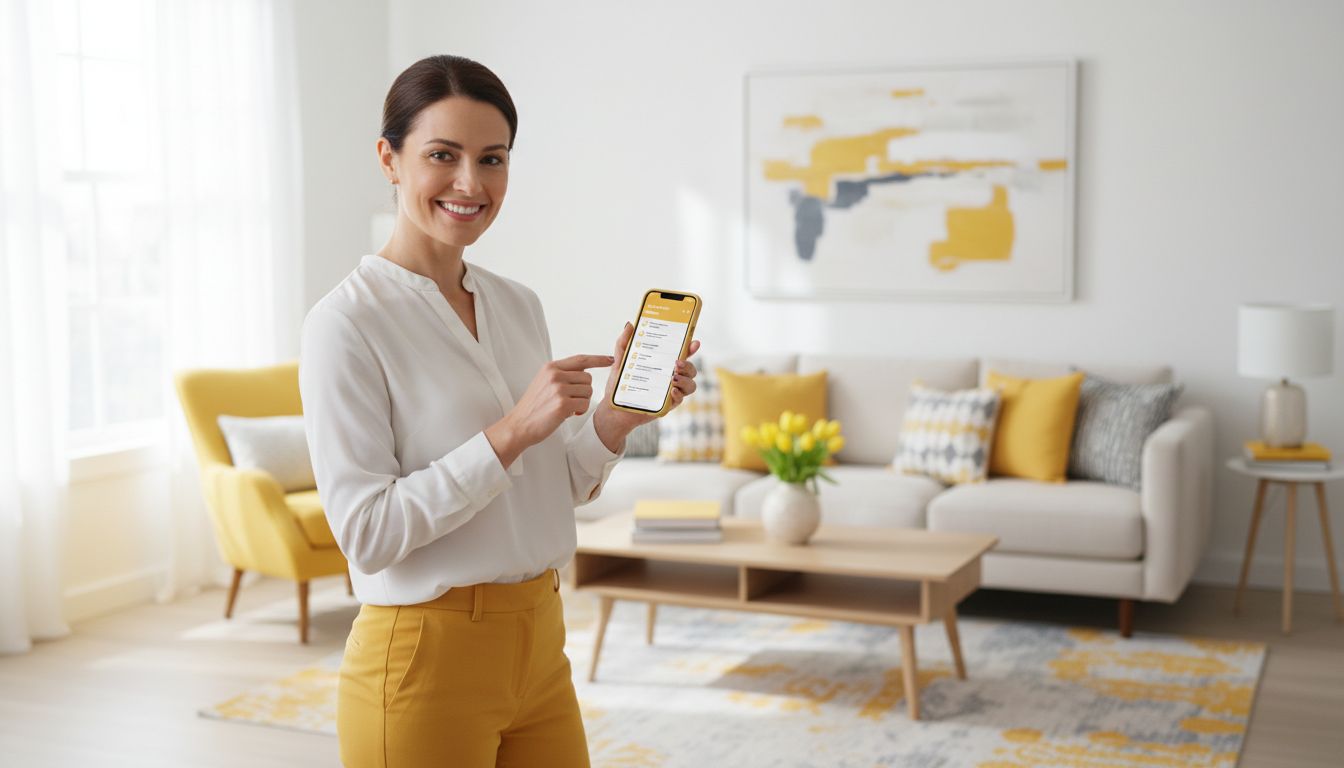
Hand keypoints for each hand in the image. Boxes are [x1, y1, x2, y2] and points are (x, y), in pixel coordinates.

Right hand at [486, 353, 612, 467]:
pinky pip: (585, 405)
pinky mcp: (563, 404)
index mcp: (551, 368)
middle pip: (588, 378)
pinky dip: (580, 412)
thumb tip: (585, 372)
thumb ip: (562, 375)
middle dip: (584, 392)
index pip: (581, 359)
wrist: (519, 425)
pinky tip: (567, 415)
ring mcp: (558, 389)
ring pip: (588, 392)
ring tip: (567, 408)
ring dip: (582, 403)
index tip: (610, 359)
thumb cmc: (534, 407)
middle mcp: (555, 375)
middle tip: (570, 401)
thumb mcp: (544, 383)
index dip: (598, 359)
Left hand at [593, 322, 700, 450]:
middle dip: (689, 365)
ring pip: (691, 385)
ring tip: (673, 379)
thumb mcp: (620, 361)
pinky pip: (680, 400)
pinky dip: (678, 394)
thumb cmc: (619, 385)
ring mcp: (670, 392)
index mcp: (663, 364)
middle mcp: (670, 377)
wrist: (613, 409)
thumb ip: (624, 343)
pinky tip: (671, 391)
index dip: (691, 348)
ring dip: (686, 380)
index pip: (682, 354)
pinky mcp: (667, 406)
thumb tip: (629, 324)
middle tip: (677, 363)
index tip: (694, 343)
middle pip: (691, 369)